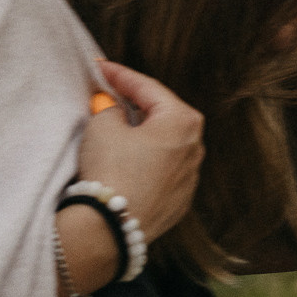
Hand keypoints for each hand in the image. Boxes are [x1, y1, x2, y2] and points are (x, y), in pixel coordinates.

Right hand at [58, 61, 204, 296]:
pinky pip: (163, 170)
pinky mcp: (179, 200)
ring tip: (118, 123)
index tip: (101, 68)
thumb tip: (113, 106)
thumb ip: (110, 107)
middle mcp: (195, 147)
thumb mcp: (103, 126)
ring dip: (144, 132)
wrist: (110, 228)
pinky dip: (147, 160)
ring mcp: (190, 177)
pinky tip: (128, 159)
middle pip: (163, 114)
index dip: (121, 75)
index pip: (148, 88)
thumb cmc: (110, 172)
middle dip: (137, 102)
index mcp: (183, 121)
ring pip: (165, 144)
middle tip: (112, 91)